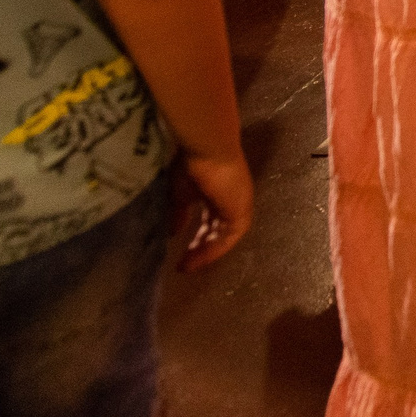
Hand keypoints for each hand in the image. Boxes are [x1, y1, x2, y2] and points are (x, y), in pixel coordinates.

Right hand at [172, 151, 253, 271]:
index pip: (210, 219)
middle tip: (183, 264)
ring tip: (187, 266)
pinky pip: (229, 238)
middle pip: (218, 230)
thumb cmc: (193, 164)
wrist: (209, 150)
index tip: (180, 249)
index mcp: (218, 193)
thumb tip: (173, 233)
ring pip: (224, 236)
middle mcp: (231, 200)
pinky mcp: (242, 212)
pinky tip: (197, 259)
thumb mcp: (181, 194)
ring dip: (206, 252)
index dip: (197, 235)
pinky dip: (214, 250)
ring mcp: (239, 206)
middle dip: (201, 248)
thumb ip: (179, 214)